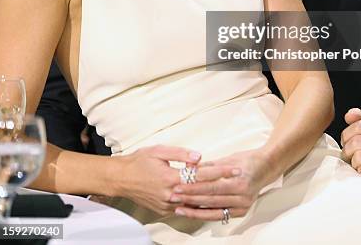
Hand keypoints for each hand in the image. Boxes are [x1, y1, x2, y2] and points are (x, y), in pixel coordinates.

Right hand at [115, 145, 237, 215]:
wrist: (121, 179)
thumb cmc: (139, 161)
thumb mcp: (159, 151)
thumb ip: (181, 154)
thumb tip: (200, 157)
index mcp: (171, 178)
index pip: (202, 175)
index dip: (220, 172)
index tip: (235, 169)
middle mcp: (171, 194)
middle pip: (202, 190)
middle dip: (222, 185)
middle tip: (239, 179)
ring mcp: (168, 205)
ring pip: (196, 203)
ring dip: (213, 198)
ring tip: (230, 192)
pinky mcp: (165, 210)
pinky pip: (186, 208)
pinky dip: (199, 205)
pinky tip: (211, 203)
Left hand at [171, 148, 269, 220]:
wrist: (267, 167)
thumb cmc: (247, 160)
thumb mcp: (229, 159)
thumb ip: (210, 166)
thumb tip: (190, 168)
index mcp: (240, 181)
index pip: (212, 186)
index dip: (194, 187)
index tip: (178, 186)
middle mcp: (243, 196)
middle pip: (211, 200)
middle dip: (190, 198)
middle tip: (174, 196)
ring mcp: (243, 206)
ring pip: (214, 211)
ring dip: (195, 210)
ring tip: (179, 208)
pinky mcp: (242, 212)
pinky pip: (220, 215)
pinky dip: (206, 214)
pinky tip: (193, 213)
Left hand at [341, 108, 360, 199]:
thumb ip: (358, 121)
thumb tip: (350, 114)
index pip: (360, 125)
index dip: (347, 134)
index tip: (346, 141)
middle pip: (358, 141)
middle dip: (348, 149)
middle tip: (349, 154)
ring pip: (360, 156)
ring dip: (353, 161)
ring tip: (357, 163)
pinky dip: (360, 172)